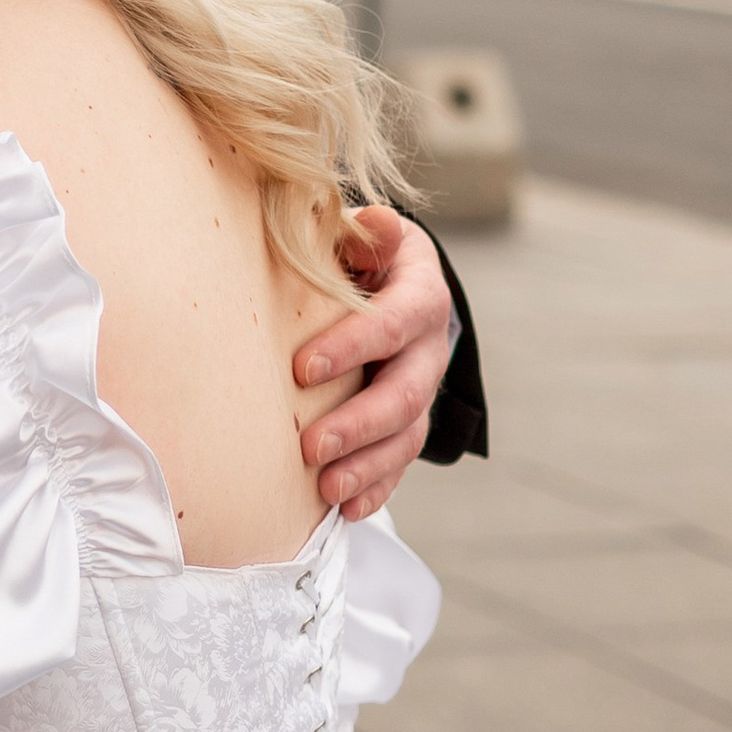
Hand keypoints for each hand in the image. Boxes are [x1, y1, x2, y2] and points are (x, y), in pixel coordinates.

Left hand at [295, 207, 452, 522]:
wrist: (388, 282)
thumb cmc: (359, 253)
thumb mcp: (363, 232)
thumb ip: (364, 232)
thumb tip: (372, 223)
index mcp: (421, 295)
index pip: (394, 323)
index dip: (353, 346)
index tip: (301, 369)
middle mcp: (430, 349)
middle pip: (405, 395)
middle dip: (358, 424)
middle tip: (310, 447)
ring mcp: (423, 391)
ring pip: (405, 438)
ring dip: (367, 467)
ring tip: (325, 489)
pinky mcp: (408, 424)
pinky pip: (399, 464)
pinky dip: (375, 488)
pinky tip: (345, 509)